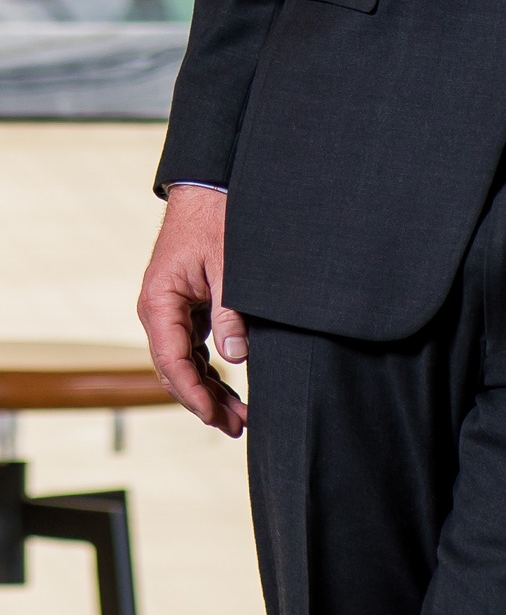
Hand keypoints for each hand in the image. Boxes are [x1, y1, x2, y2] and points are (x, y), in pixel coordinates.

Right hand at [138, 185, 247, 437]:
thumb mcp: (229, 265)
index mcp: (159, 302)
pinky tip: (228, 386)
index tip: (215, 418)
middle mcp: (157, 311)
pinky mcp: (183, 306)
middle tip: (237, 426)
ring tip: (238, 416)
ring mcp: (168, 310)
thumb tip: (235, 357)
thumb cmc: (215, 219)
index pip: (172, 362)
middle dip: (205, 401)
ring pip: (184, 362)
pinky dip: (208, 367)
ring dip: (209, 388)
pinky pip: (191, 346)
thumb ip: (230, 311)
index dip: (193, 395)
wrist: (206, 188)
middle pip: (176, 370)